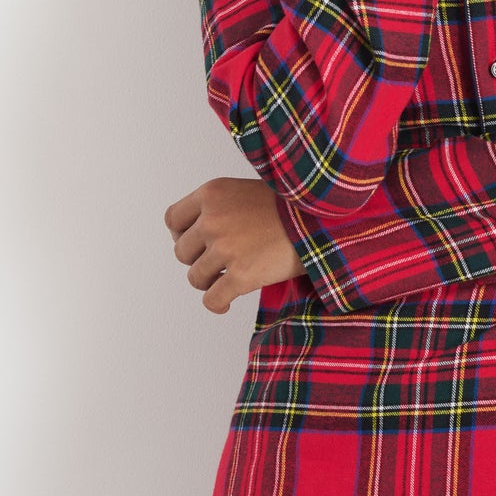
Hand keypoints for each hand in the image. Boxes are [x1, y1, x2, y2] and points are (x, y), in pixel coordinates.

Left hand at [163, 176, 304, 315]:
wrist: (323, 219)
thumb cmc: (292, 206)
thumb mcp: (247, 190)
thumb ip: (220, 206)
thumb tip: (199, 233)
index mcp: (212, 194)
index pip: (173, 219)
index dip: (181, 235)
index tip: (196, 243)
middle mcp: (213, 219)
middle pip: (181, 251)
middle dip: (197, 260)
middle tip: (218, 262)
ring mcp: (226, 248)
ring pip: (195, 277)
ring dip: (208, 282)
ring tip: (226, 280)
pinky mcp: (241, 275)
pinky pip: (212, 299)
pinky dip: (217, 304)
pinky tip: (226, 304)